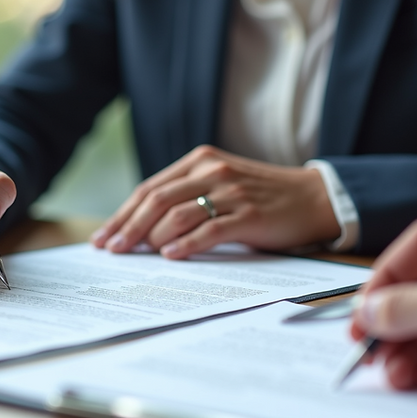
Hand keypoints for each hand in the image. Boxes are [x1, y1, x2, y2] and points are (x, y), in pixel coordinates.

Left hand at [91, 145, 339, 257]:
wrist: (313, 198)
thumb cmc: (260, 196)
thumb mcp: (220, 183)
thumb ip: (185, 195)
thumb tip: (141, 228)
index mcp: (199, 160)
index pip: (150, 189)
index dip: (122, 214)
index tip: (103, 237)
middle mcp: (211, 171)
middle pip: (156, 200)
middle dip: (128, 227)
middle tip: (111, 250)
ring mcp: (231, 192)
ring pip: (177, 215)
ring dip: (152, 238)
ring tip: (140, 255)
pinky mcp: (249, 215)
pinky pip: (208, 230)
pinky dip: (185, 245)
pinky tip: (170, 257)